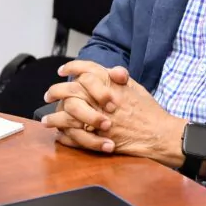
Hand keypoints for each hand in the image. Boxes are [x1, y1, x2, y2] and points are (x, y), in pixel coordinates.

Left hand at [44, 60, 184, 165]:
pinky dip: (66, 136)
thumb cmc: (148, 111)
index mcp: (110, 84)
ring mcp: (98, 119)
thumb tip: (112, 70)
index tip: (62, 70)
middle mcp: (101, 100)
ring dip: (54, 117)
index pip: (86, 70)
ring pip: (68, 115)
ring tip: (46, 120)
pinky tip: (60, 134)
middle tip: (48, 94)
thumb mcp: (136, 87)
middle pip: (71, 91)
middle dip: (55, 92)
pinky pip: (75, 136)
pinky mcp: (98, 138)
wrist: (159, 134)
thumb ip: (120, 78)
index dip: (72, 67)